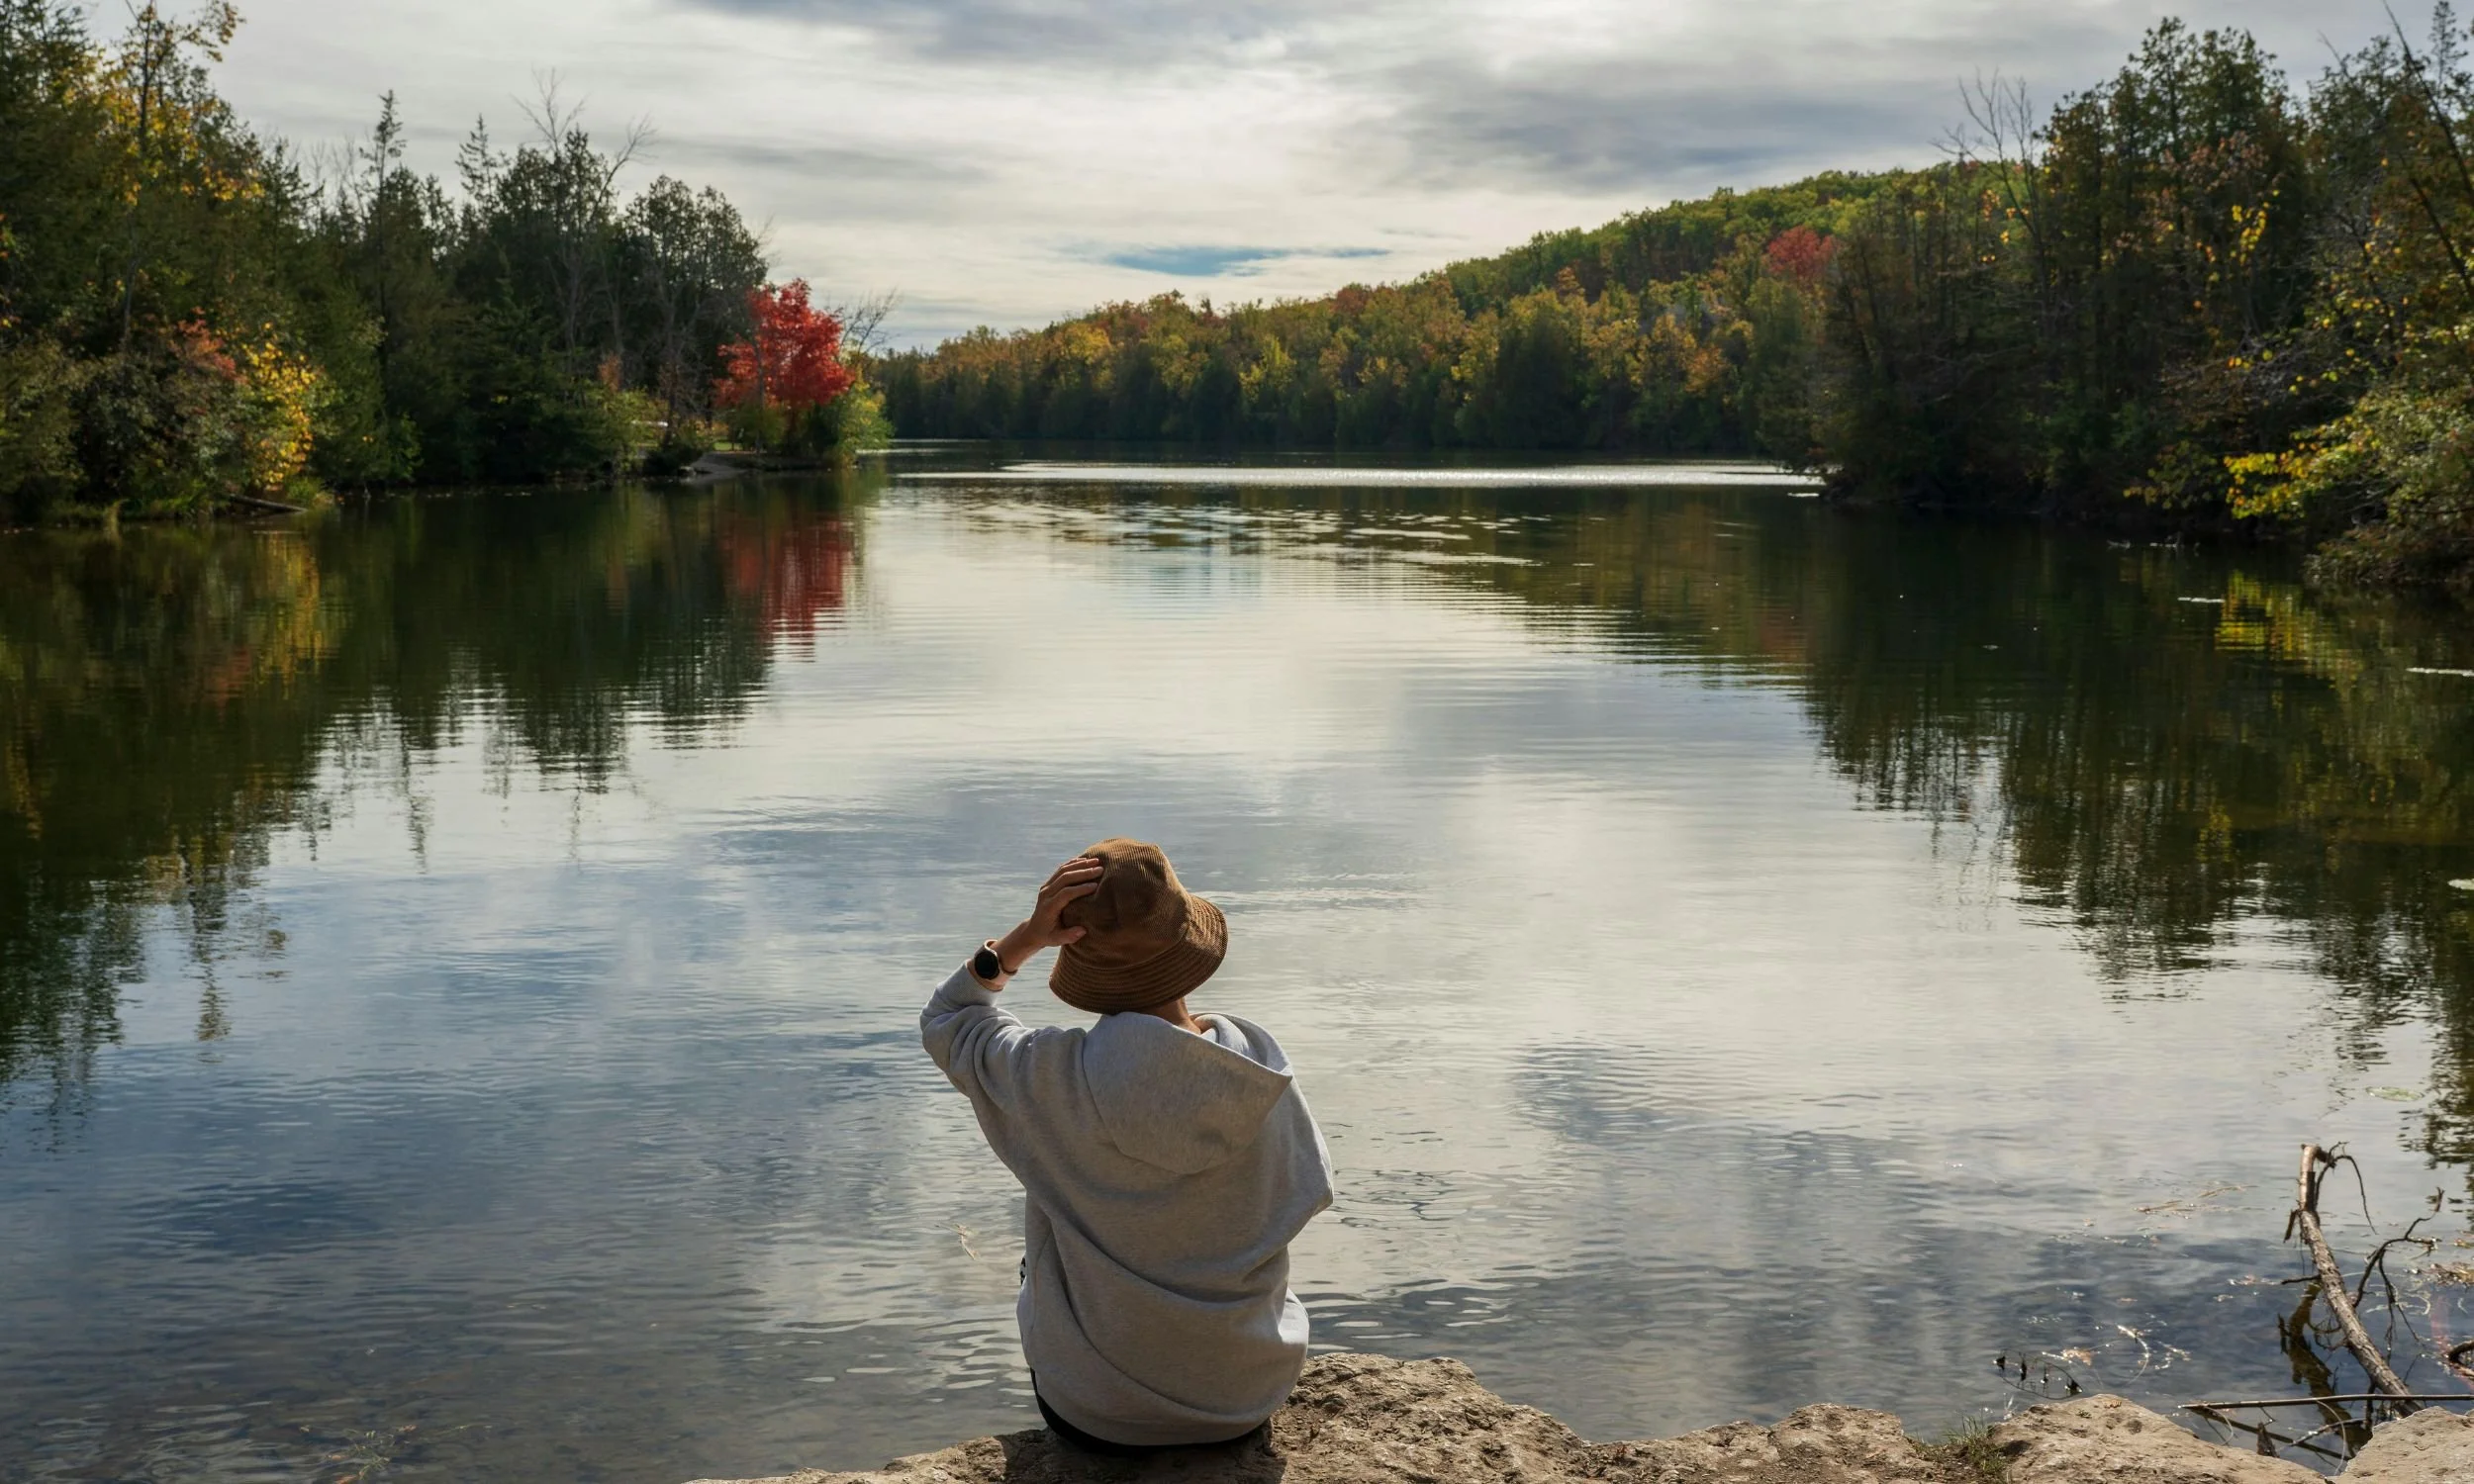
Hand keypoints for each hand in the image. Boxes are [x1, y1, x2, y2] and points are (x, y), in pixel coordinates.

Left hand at [994, 856, 1102, 971]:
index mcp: (1049, 907)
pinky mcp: (1048, 883)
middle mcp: (1046, 894)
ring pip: (1063, 871)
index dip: (1080, 889)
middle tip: (1100, 869)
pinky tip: (1085, 859)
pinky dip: (1073, 863)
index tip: (1096, 886)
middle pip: (1065, 878)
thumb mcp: (1057, 940)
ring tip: (1096, 861)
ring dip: (1080, 865)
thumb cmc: (1048, 935)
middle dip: (1083, 872)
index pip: (1065, 893)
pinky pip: (1060, 870)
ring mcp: (1046, 887)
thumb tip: (1083, 930)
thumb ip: (1069, 936)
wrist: (1034, 929)